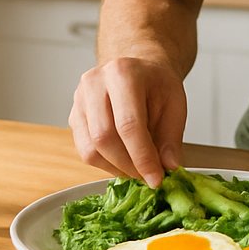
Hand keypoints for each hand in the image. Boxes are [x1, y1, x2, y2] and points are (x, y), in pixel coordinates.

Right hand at [69, 55, 186, 187]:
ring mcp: (79, 99)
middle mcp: (94, 83)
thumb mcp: (175, 103)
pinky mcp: (73, 115)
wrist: (137, 71)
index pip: (128, 124)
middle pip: (104, 138)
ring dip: (116, 168)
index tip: (156, 179)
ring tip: (137, 168)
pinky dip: (105, 163)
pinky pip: (84, 150)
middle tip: (147, 177)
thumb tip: (169, 167)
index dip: (142, 157)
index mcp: (123, 73)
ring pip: (90, 149)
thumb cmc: (156, 84)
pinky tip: (123, 160)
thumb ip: (171, 137)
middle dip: (128, 166)